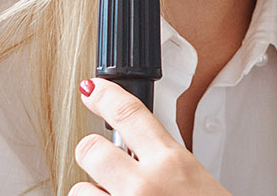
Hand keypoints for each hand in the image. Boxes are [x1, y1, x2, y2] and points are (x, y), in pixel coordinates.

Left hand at [72, 78, 231, 195]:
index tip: (92, 91)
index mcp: (173, 165)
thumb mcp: (196, 182)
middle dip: (95, 157)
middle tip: (107, 168)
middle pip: (90, 150)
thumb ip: (165, 164)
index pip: (129, 113)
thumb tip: (134, 151)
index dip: (105, 96)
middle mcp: (145, 186)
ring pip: (80, 191)